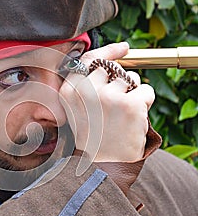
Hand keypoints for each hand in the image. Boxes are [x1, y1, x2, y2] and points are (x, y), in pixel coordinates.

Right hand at [59, 42, 154, 161]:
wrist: (102, 167)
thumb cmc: (94, 138)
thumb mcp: (79, 110)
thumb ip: (88, 85)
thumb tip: (115, 59)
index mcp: (69, 91)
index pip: (90, 59)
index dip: (108, 51)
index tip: (123, 48)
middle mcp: (86, 91)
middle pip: (113, 69)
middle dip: (121, 82)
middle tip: (117, 105)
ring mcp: (108, 96)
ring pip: (131, 79)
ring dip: (133, 94)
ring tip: (122, 116)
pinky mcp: (130, 104)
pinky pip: (146, 91)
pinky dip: (145, 103)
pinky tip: (133, 119)